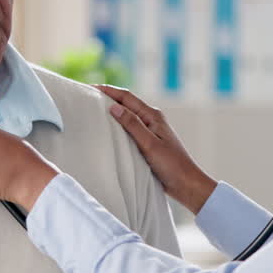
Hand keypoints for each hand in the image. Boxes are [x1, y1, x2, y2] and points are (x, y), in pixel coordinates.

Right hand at [95, 85, 216, 213]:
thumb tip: (114, 107)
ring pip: (126, 116)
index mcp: (152, 116)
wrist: (186, 184)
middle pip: (125, 103)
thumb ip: (132, 125)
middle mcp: (150, 120)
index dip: (108, 90)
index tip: (89, 87)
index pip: (126, 97)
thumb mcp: (149, 144)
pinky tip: (106, 131)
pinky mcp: (147, 142)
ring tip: (91, 111)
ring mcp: (149, 131)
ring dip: (111, 112)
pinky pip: (128, 129)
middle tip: (86, 96)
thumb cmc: (172, 165)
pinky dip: (116, 126)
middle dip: (107, 98)